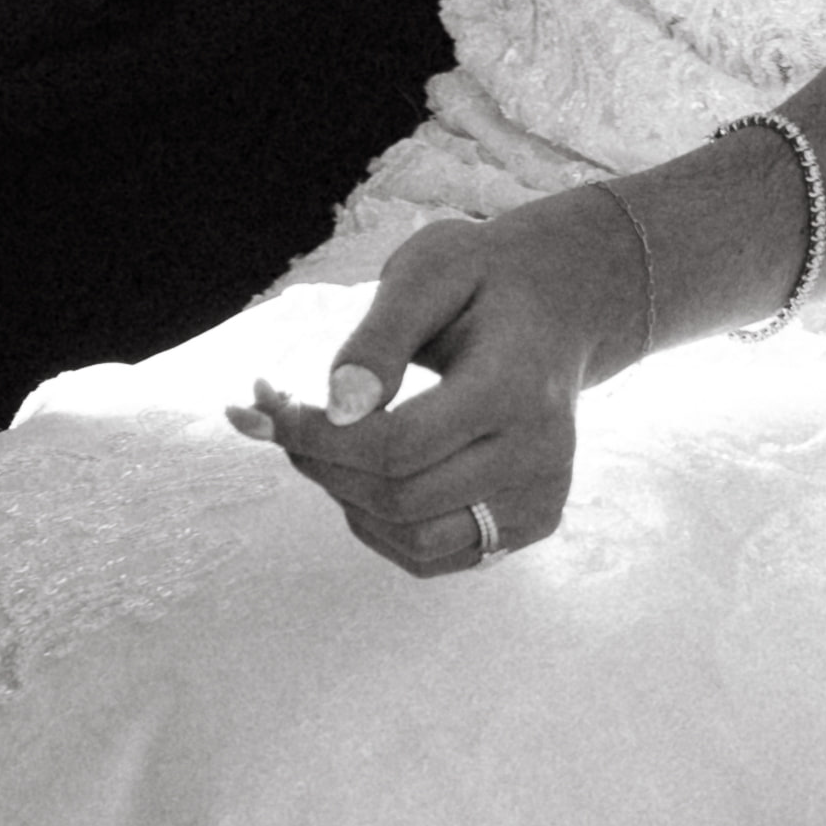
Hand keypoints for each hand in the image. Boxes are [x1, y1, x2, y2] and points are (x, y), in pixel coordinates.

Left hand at [245, 186, 666, 579]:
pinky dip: (380, 525)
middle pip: (399, 498)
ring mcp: (540, 499)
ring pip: (414, 542)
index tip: (265, 405)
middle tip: (278, 414)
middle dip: (320, 463)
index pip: (397, 447)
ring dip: (345, 499)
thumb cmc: (483, 280)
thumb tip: (338, 406)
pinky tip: (362, 472)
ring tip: (318, 442)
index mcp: (517, 388)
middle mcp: (540, 457)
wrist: (560, 304)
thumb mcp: (429, 269)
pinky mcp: (530, 525)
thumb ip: (380, 337)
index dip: (317, 437)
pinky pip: (435, 555)